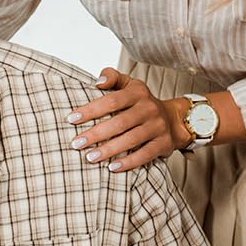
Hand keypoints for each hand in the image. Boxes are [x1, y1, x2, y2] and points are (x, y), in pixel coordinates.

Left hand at [66, 68, 190, 171]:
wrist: (174, 119)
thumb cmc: (141, 102)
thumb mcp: (129, 84)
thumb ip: (112, 77)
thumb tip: (97, 82)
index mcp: (138, 92)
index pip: (112, 101)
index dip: (91, 110)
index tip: (71, 119)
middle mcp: (149, 108)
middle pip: (120, 122)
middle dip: (96, 134)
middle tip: (76, 143)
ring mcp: (158, 126)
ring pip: (132, 140)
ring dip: (109, 150)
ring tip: (90, 158)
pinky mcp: (164, 143)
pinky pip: (145, 155)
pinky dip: (129, 162)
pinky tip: (112, 168)